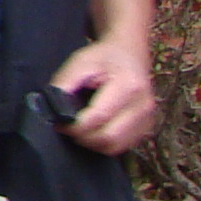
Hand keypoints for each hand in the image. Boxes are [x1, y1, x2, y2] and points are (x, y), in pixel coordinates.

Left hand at [54, 35, 159, 154]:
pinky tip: (94, 131)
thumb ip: (65, 83)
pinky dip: (104, 144)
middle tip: (68, 128)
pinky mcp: (146, 127)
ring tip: (80, 129)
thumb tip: (53, 108)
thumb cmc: (104, 57)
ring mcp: (147, 118)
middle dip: (82, 137)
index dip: (76, 125)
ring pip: (115, 146)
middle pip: (108, 136)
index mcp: (128, 85)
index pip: (100, 116)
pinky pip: (122, 146)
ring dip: (92, 143)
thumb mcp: (80, 61)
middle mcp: (142, 105)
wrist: (130, 54)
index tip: (60, 123)